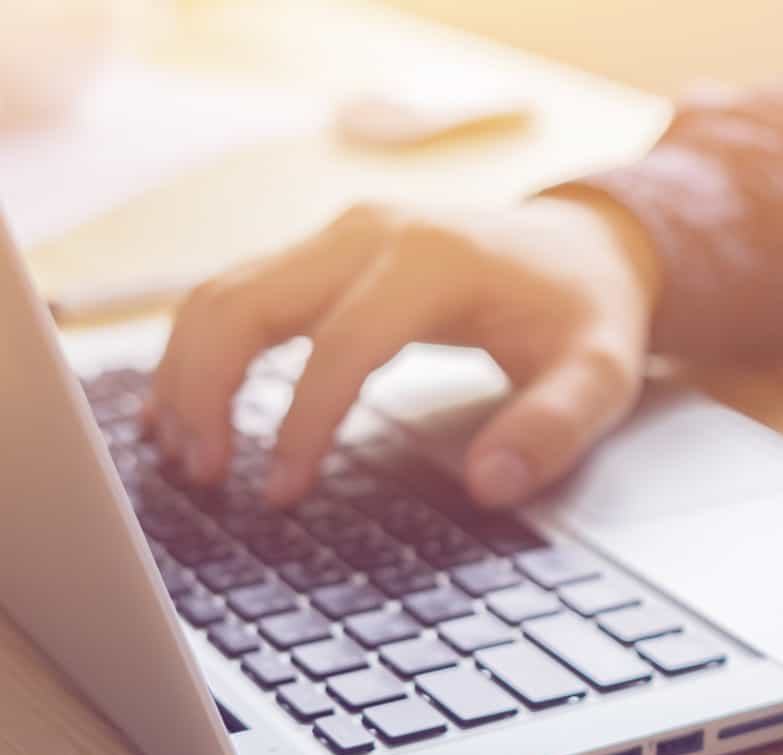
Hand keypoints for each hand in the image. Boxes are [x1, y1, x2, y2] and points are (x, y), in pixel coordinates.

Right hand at [144, 192, 660, 507]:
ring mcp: (341, 235)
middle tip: (203, 476)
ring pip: (224, 293)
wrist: (588, 244)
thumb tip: (490, 486)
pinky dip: (201, 348)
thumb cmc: (588, 310)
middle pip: (247, 302)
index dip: (301, 425)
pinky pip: (239, 293)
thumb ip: (554, 428)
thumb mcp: (601, 374)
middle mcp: (372, 232)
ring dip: (188, 372)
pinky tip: (182, 407)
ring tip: (184, 455)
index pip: (341, 346)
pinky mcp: (326, 251)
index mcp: (434, 260)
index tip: (281, 493)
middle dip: (207, 390)